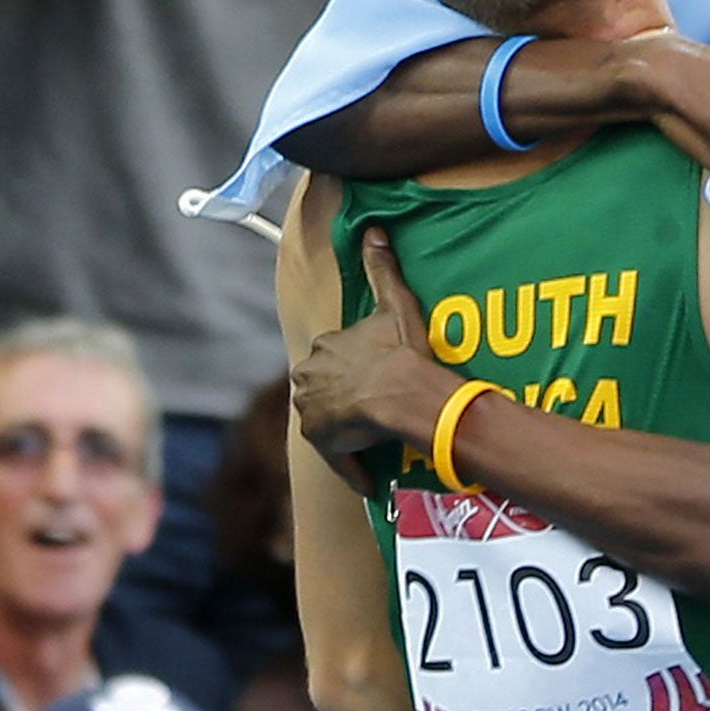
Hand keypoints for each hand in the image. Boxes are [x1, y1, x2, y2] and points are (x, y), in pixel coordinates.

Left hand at [291, 229, 458, 495]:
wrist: (402, 392)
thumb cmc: (401, 350)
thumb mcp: (395, 304)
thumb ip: (382, 268)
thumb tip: (375, 232)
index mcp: (324, 346)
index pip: (330, 357)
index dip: (351, 367)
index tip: (372, 374)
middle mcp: (308, 377)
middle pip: (319, 388)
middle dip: (339, 397)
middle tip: (371, 407)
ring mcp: (312, 411)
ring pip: (324, 421)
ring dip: (343, 430)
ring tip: (371, 437)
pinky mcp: (323, 442)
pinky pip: (337, 458)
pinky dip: (352, 467)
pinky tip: (371, 478)